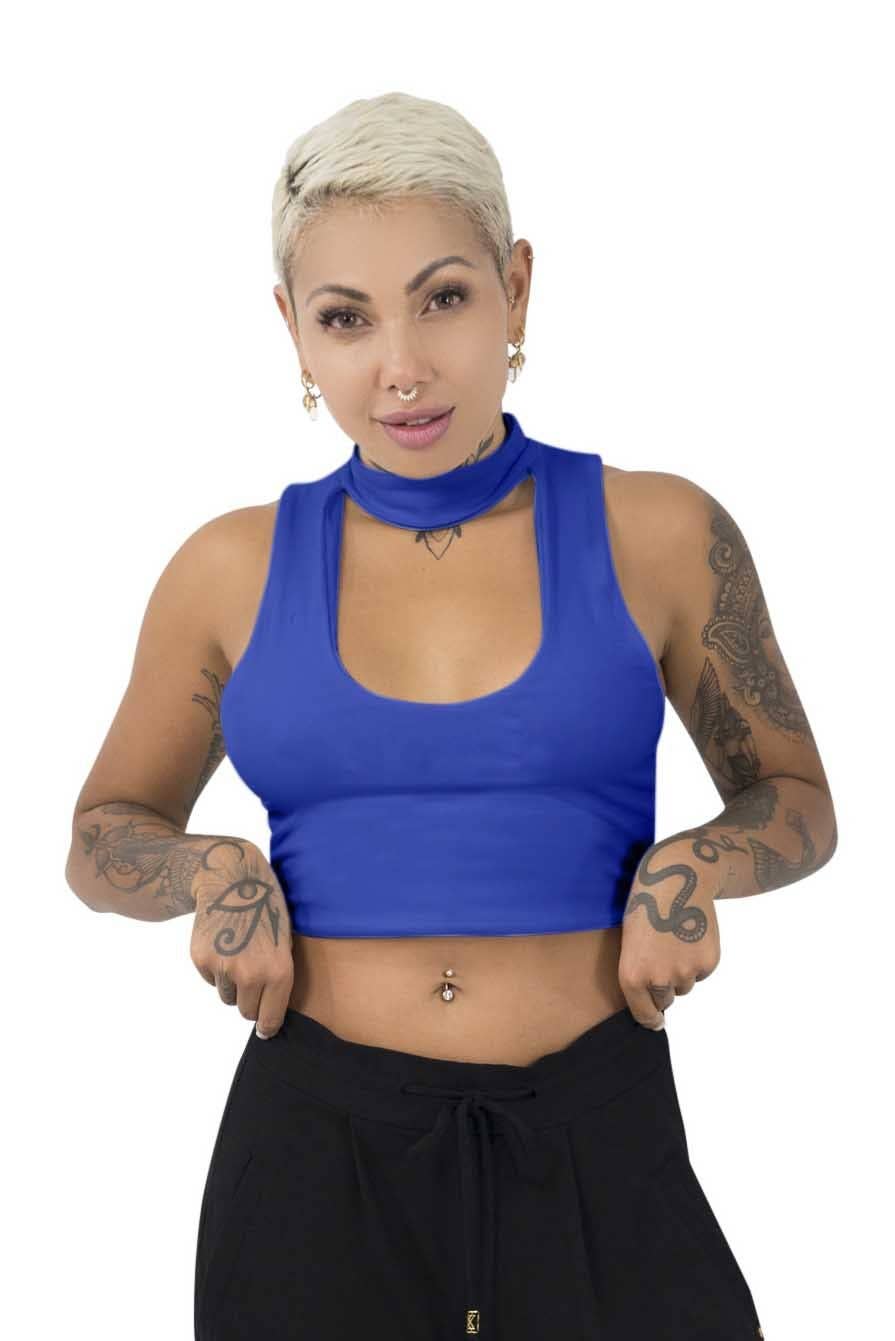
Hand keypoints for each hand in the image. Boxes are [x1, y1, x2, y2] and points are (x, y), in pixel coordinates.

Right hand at [189, 837, 293, 1037]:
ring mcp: (224, 968)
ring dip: (232, 984)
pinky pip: (210, 980)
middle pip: (246, 1011)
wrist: (232, 880)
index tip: (265, 1029)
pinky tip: (224, 944)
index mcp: (278, 972)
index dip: (267, 1026)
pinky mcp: (202, 960)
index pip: (269, 1019)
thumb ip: (280, 977)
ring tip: (239, 952)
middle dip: (250, 1001)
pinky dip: (216, 970)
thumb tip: (270, 1013)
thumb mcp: (286, 941)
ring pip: (227, 996)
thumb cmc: (267, 908)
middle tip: (253, 977)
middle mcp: (251, 975)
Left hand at [618, 837, 721, 1028]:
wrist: (677, 879)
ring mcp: (685, 972)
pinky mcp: (708, 963)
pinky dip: (698, 960)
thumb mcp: (630, 942)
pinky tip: (690, 936)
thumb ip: (639, 975)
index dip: (650, 1018)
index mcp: (632, 976)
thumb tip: (657, 1009)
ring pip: (685, 985)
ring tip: (675, 939)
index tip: (655, 1020)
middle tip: (662, 955)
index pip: (644, 1014)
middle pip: (666, 1000)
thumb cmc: (646, 907)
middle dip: (664, 985)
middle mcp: (659, 980)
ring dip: (681, 971)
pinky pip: (702, 972)